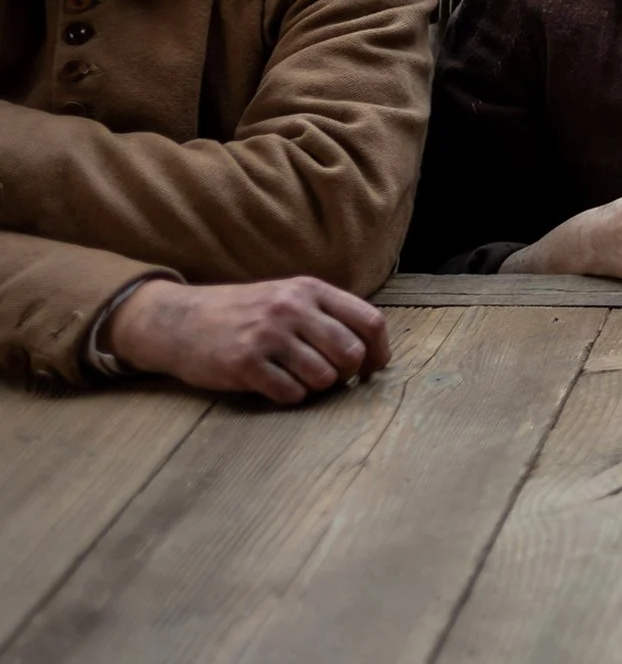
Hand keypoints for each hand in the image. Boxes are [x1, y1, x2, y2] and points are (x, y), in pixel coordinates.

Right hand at [104, 277, 390, 404]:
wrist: (178, 320)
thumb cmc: (244, 312)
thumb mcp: (288, 296)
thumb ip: (327, 314)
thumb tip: (372, 351)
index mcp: (310, 290)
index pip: (369, 321)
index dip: (379, 351)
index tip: (373, 368)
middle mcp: (291, 308)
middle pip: (350, 353)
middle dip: (348, 373)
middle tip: (332, 377)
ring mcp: (267, 335)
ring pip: (324, 377)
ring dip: (316, 386)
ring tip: (297, 377)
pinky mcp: (244, 363)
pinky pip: (291, 393)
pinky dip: (290, 396)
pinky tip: (275, 385)